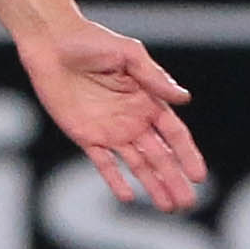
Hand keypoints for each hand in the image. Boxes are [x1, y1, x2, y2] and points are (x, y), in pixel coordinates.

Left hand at [16, 21, 205, 210]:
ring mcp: (109, 129)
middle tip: (188, 203)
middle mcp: (132, 119)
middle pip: (159, 156)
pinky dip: (115, 179)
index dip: (187, 154)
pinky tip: (128, 197)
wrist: (50, 41)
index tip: (198, 176)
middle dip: (174, 179)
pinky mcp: (85, 135)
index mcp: (148, 100)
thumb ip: (153, 78)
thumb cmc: (91, 41)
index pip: (174, 134)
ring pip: (137, 164)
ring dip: (153, 185)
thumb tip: (184, 98)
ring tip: (168, 207)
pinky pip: (103, 162)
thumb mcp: (128, 54)